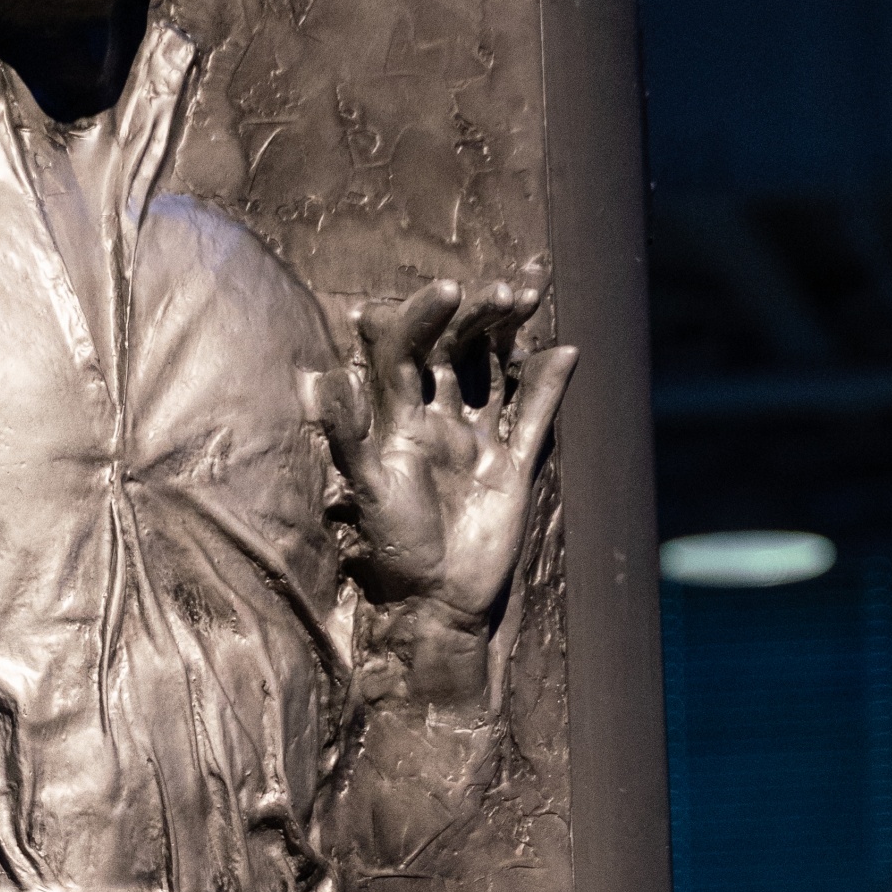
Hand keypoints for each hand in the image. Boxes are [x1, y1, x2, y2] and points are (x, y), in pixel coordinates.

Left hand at [318, 273, 575, 627]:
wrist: (436, 601)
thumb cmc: (393, 546)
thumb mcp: (364, 488)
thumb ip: (347, 436)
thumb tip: (324, 381)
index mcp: (398, 418)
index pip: (407, 349)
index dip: (423, 315)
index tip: (448, 290)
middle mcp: (437, 420)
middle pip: (456, 349)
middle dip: (477, 314)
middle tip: (503, 289)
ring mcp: (477, 440)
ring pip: (496, 370)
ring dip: (510, 333)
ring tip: (527, 294)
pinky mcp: (512, 466)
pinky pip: (533, 416)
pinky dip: (549, 385)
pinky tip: (567, 350)